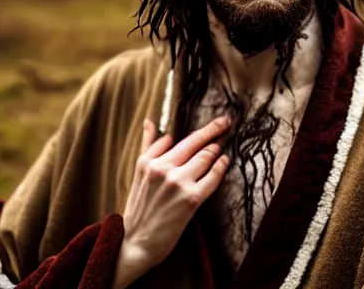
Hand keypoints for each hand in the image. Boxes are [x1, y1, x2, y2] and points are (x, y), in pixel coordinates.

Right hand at [111, 116, 230, 288]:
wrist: (136, 242)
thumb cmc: (139, 209)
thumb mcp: (138, 173)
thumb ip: (147, 146)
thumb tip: (149, 121)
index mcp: (148, 161)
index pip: (177, 138)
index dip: (196, 132)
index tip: (212, 125)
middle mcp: (162, 168)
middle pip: (194, 141)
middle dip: (214, 128)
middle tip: (226, 120)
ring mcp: (177, 183)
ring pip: (205, 156)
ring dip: (217, 149)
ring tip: (224, 144)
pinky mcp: (191, 199)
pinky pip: (212, 176)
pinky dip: (221, 167)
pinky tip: (225, 162)